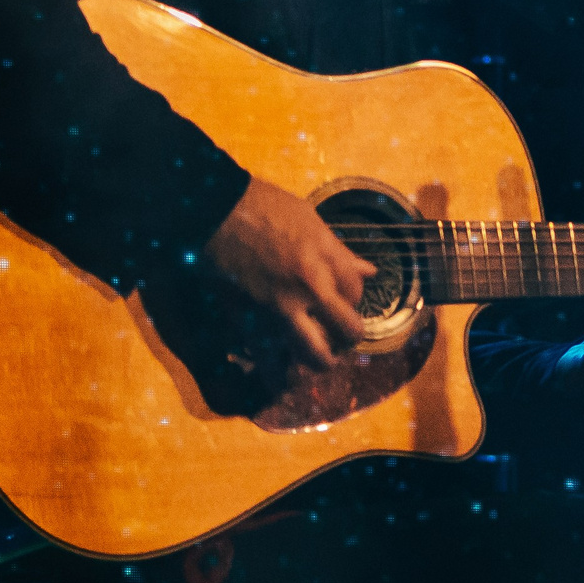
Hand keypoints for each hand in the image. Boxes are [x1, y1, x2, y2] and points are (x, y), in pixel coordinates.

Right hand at [201, 177, 374, 368]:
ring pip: (316, 357)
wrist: (213, 213)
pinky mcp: (251, 323)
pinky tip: (279, 375)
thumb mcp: (309, 220)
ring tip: (314, 357)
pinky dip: (277, 375)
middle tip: (336, 335)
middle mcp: (310, 288)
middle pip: (349, 330)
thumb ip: (339, 251)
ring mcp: (281, 310)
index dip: (352, 298)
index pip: (358, 292)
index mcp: (326, 257)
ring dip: (319, 361)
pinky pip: (271, 364)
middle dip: (346, 336)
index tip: (341, 299)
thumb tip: (370, 270)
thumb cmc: (262, 206)